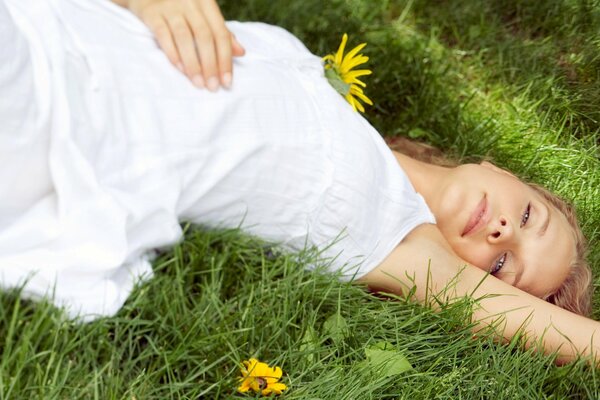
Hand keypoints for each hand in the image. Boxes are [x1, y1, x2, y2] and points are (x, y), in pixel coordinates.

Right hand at [126, 0, 244, 90]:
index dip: (225, 59)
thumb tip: (241, 52)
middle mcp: (190, 1)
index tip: (227, 82)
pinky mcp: (151, 12)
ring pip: (185, 37)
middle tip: (213, 87)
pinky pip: (163, 34)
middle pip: (204, 36)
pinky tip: (181, 70)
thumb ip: (220, 31)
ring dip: (193, 64)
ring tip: (198, 83)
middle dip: (211, 65)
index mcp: (206, 2)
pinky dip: (173, 53)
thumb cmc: (179, 6)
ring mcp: (169, 5)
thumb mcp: (203, 14)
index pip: (221, 34)